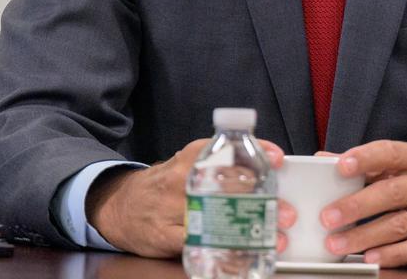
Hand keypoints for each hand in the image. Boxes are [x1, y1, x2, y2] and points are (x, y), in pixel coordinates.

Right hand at [87, 138, 293, 257]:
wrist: (121, 204)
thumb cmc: (164, 184)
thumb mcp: (189, 163)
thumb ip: (221, 162)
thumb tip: (266, 163)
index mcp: (191, 156)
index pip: (227, 150)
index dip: (256, 154)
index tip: (279, 160)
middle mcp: (183, 178)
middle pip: (227, 186)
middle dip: (260, 200)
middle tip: (285, 213)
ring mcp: (172, 208)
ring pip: (215, 217)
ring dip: (247, 229)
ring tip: (271, 237)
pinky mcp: (165, 236)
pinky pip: (197, 244)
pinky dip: (221, 250)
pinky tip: (240, 256)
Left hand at [319, 140, 406, 266]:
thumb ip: (371, 166)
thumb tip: (325, 160)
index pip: (390, 152)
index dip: (364, 158)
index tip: (339, 166)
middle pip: (390, 192)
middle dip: (356, 205)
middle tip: (328, 217)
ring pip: (399, 223)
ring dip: (365, 235)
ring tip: (338, 244)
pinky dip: (392, 254)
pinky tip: (372, 259)